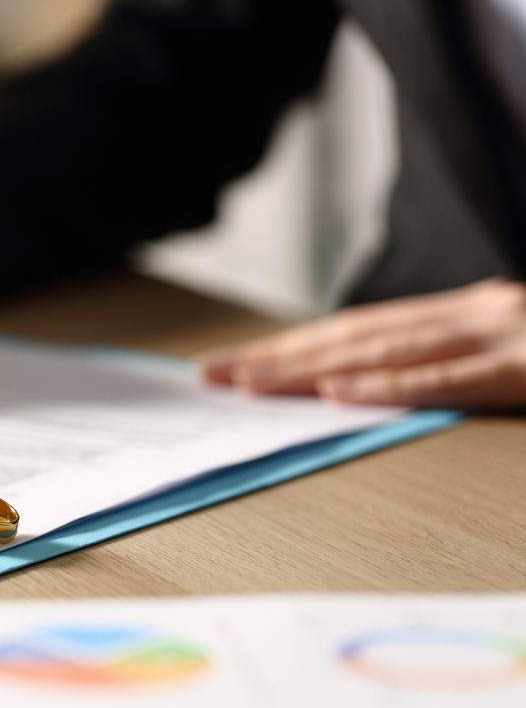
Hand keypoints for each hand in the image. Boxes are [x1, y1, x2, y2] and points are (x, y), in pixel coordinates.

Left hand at [199, 278, 525, 407]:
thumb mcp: (516, 351)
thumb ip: (454, 359)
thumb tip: (380, 383)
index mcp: (462, 313)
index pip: (358, 330)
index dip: (292, 347)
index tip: (236, 364)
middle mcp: (469, 315)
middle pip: (353, 337)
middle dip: (276, 357)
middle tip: (214, 374)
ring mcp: (494, 337)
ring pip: (383, 352)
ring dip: (310, 369)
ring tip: (250, 382)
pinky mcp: (522, 367)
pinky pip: (446, 379)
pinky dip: (387, 386)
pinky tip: (338, 394)